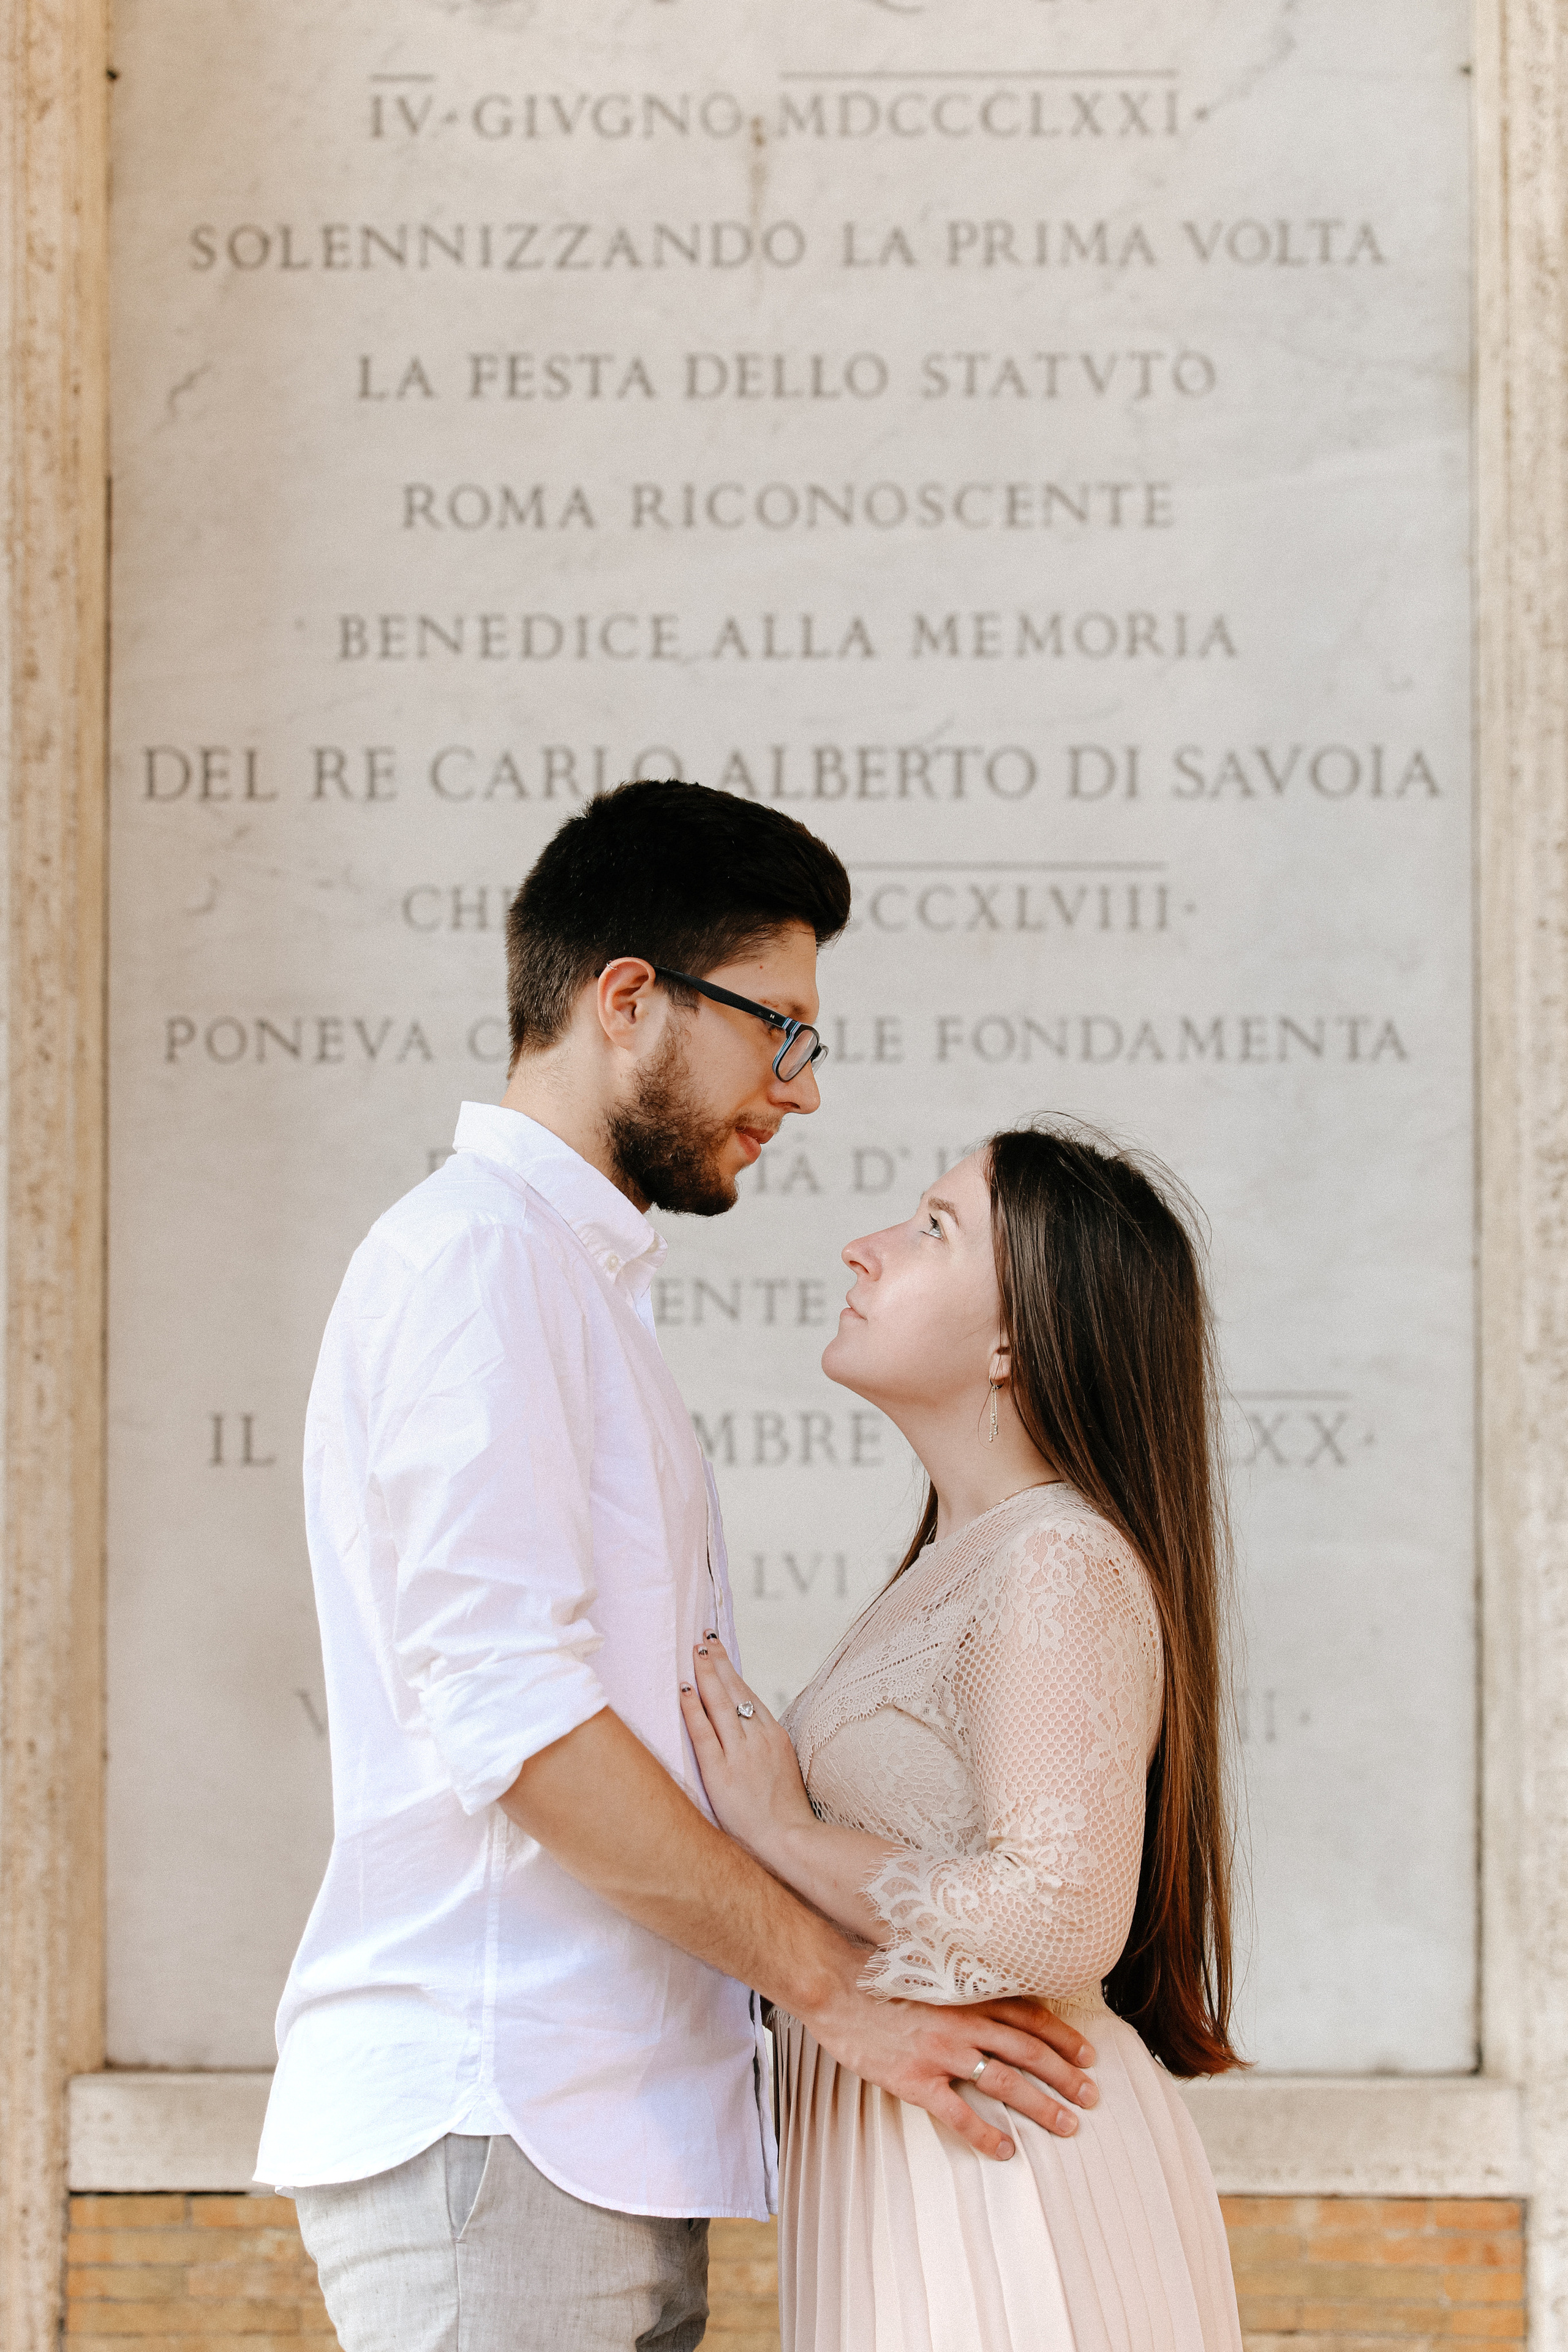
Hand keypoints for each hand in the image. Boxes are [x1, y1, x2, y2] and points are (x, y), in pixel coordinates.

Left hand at [680, 1637, 816, 1867]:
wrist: (790, 1841)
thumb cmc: (784, 1812)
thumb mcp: (782, 1769)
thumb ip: (764, 1747)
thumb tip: (746, 1730)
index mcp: (775, 1736)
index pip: (748, 1694)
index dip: (730, 1670)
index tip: (718, 1650)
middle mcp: (758, 1738)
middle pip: (734, 1691)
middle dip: (717, 1661)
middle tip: (703, 1638)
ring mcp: (740, 1754)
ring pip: (719, 1704)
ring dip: (706, 1674)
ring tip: (694, 1652)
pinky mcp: (721, 1773)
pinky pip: (704, 1733)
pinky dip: (693, 1708)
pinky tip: (684, 1689)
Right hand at [801, 1950, 1099, 2163]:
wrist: (833, 1986)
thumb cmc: (879, 1978)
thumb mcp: (930, 1972)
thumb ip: (964, 1989)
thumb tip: (997, 2000)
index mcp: (967, 1996)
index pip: (1029, 2016)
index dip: (1063, 2037)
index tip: (1089, 2056)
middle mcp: (962, 2022)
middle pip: (1028, 2051)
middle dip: (1065, 2075)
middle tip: (1092, 2097)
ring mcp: (941, 2052)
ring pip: (1004, 2081)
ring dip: (1040, 2106)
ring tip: (1066, 2126)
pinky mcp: (915, 2079)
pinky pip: (958, 2113)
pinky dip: (985, 2133)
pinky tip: (1004, 2150)